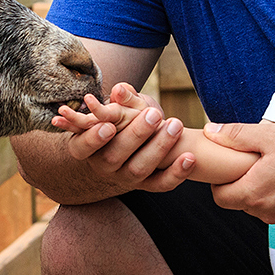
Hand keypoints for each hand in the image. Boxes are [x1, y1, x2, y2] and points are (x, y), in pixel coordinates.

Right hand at [52, 82, 190, 190]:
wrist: (128, 148)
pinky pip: (161, 184)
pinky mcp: (146, 185)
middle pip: (114, 156)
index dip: (94, 138)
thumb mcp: (114, 109)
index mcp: (85, 147)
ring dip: (159, 147)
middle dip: (136, 135)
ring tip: (175, 125)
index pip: (83, 146)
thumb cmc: (117, 121)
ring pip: (139, 169)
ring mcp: (124, 178)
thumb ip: (119, 100)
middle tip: (154, 114)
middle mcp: (103, 166)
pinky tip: (190, 157)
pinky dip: (177, 173)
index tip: (109, 125)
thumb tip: (120, 89)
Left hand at [201, 121, 274, 232]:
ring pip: (265, 209)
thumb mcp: (273, 135)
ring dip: (268, 193)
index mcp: (254, 194)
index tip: (231, 165)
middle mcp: (268, 215)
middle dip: (245, 184)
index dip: (220, 180)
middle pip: (242, 203)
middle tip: (259, 162)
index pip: (220, 197)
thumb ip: (238, 135)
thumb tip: (210, 133)